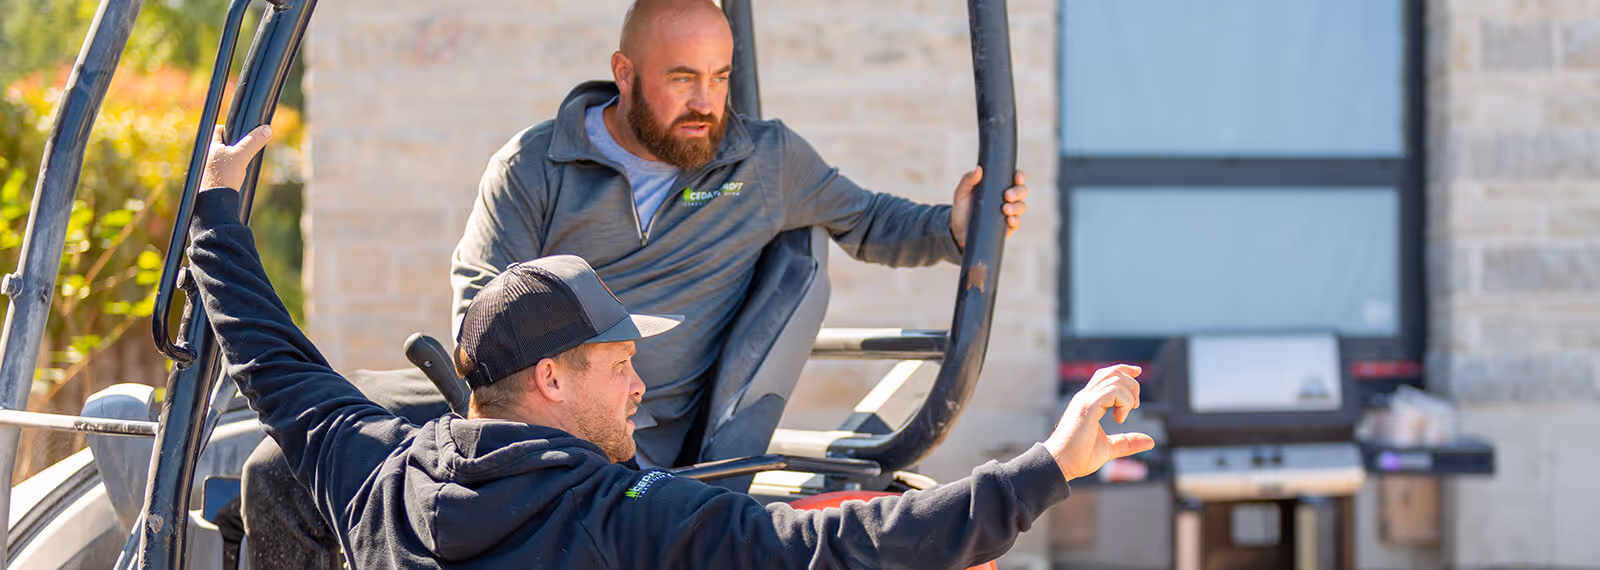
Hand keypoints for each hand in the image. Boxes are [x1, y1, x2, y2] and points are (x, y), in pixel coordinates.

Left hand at [200, 124, 272, 190]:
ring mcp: (208, 168)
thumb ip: (253, 142)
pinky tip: (236, 175)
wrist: (216, 201)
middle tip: (243, 149)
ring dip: (232, 159)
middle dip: (233, 145)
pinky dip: (230, 170)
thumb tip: (266, 129)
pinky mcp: (212, 179)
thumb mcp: (241, 156)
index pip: (218, 130)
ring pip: (222, 157)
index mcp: (210, 146)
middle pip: (221, 144)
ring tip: (239, 164)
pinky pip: (222, 169)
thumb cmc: (223, 177)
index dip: (228, 129)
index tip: (238, 132)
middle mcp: (206, 156)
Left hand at [948, 166, 1027, 249]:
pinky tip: (1009, 220)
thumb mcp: (962, 192)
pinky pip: (1017, 223)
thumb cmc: (962, 207)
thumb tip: (978, 169)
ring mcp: (1009, 212)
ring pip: (1021, 206)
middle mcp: (1007, 198)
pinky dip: (1015, 221)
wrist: (958, 230)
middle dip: (1018, 192)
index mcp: (999, 186)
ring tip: (1005, 209)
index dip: (1019, 176)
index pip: (1015, 178)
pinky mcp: (1007, 227)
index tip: (1017, 178)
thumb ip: (968, 179)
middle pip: (1022, 191)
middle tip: (1007, 196)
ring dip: (1016, 207)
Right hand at [1043, 364, 1155, 480]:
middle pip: (1113, 372)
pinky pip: (1113, 391)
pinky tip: (1120, 418)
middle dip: (1132, 384)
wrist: (1061, 464)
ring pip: (1115, 379)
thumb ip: (1128, 442)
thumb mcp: (1110, 448)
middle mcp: (1086, 397)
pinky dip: (1124, 402)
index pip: (1105, 375)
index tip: (1137, 372)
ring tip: (1126, 412)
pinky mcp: (1088, 406)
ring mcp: (1086, 400)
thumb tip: (1150, 441)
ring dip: (1129, 394)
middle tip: (1135, 406)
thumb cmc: (1078, 457)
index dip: (1123, 370)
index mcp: (1088, 402)